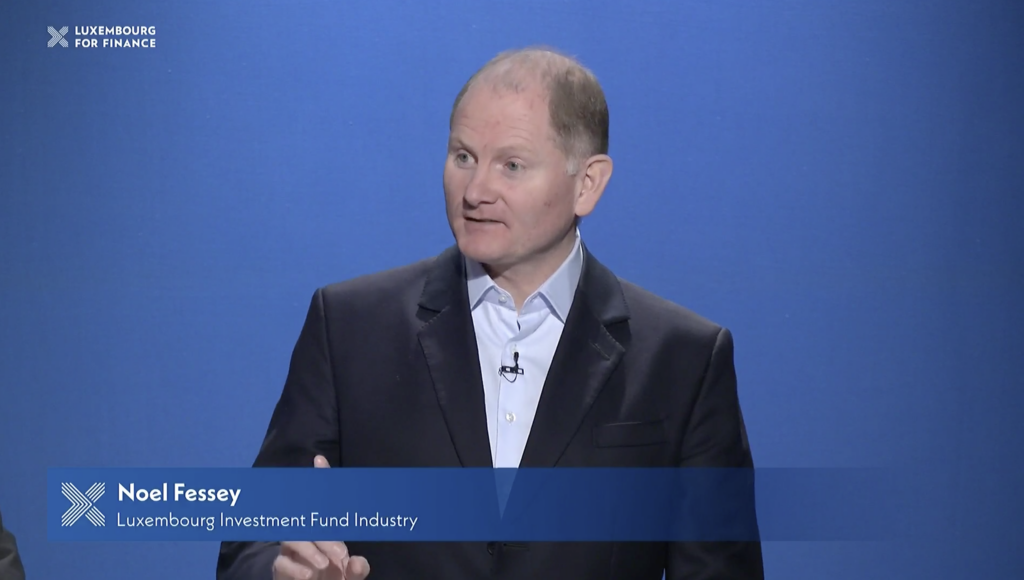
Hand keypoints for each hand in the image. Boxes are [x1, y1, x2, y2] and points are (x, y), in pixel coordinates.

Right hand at [272, 455, 370, 579]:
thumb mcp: (352, 576)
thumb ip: (357, 570)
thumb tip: (357, 561)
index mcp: (326, 534)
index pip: (323, 505)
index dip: (320, 480)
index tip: (319, 459)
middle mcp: (307, 538)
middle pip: (307, 522)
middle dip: (324, 535)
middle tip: (342, 552)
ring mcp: (292, 552)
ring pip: (290, 538)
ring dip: (307, 549)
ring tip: (323, 563)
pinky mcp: (281, 569)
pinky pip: (280, 562)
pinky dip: (294, 567)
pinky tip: (308, 574)